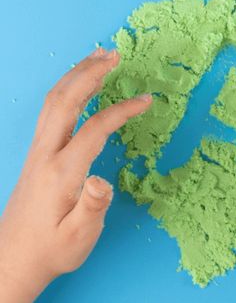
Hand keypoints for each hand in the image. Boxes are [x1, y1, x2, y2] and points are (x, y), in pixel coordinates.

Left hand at [0, 48, 151, 302]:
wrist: (15, 256)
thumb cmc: (53, 248)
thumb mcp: (78, 239)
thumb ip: (92, 209)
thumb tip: (102, 181)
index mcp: (62, 172)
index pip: (94, 129)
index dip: (122, 111)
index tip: (146, 100)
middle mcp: (46, 153)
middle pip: (66, 100)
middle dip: (90, 73)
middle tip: (115, 54)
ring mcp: (39, 148)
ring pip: (54, 99)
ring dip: (77, 73)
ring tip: (100, 56)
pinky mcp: (37, 150)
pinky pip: (51, 107)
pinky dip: (68, 86)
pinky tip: (81, 82)